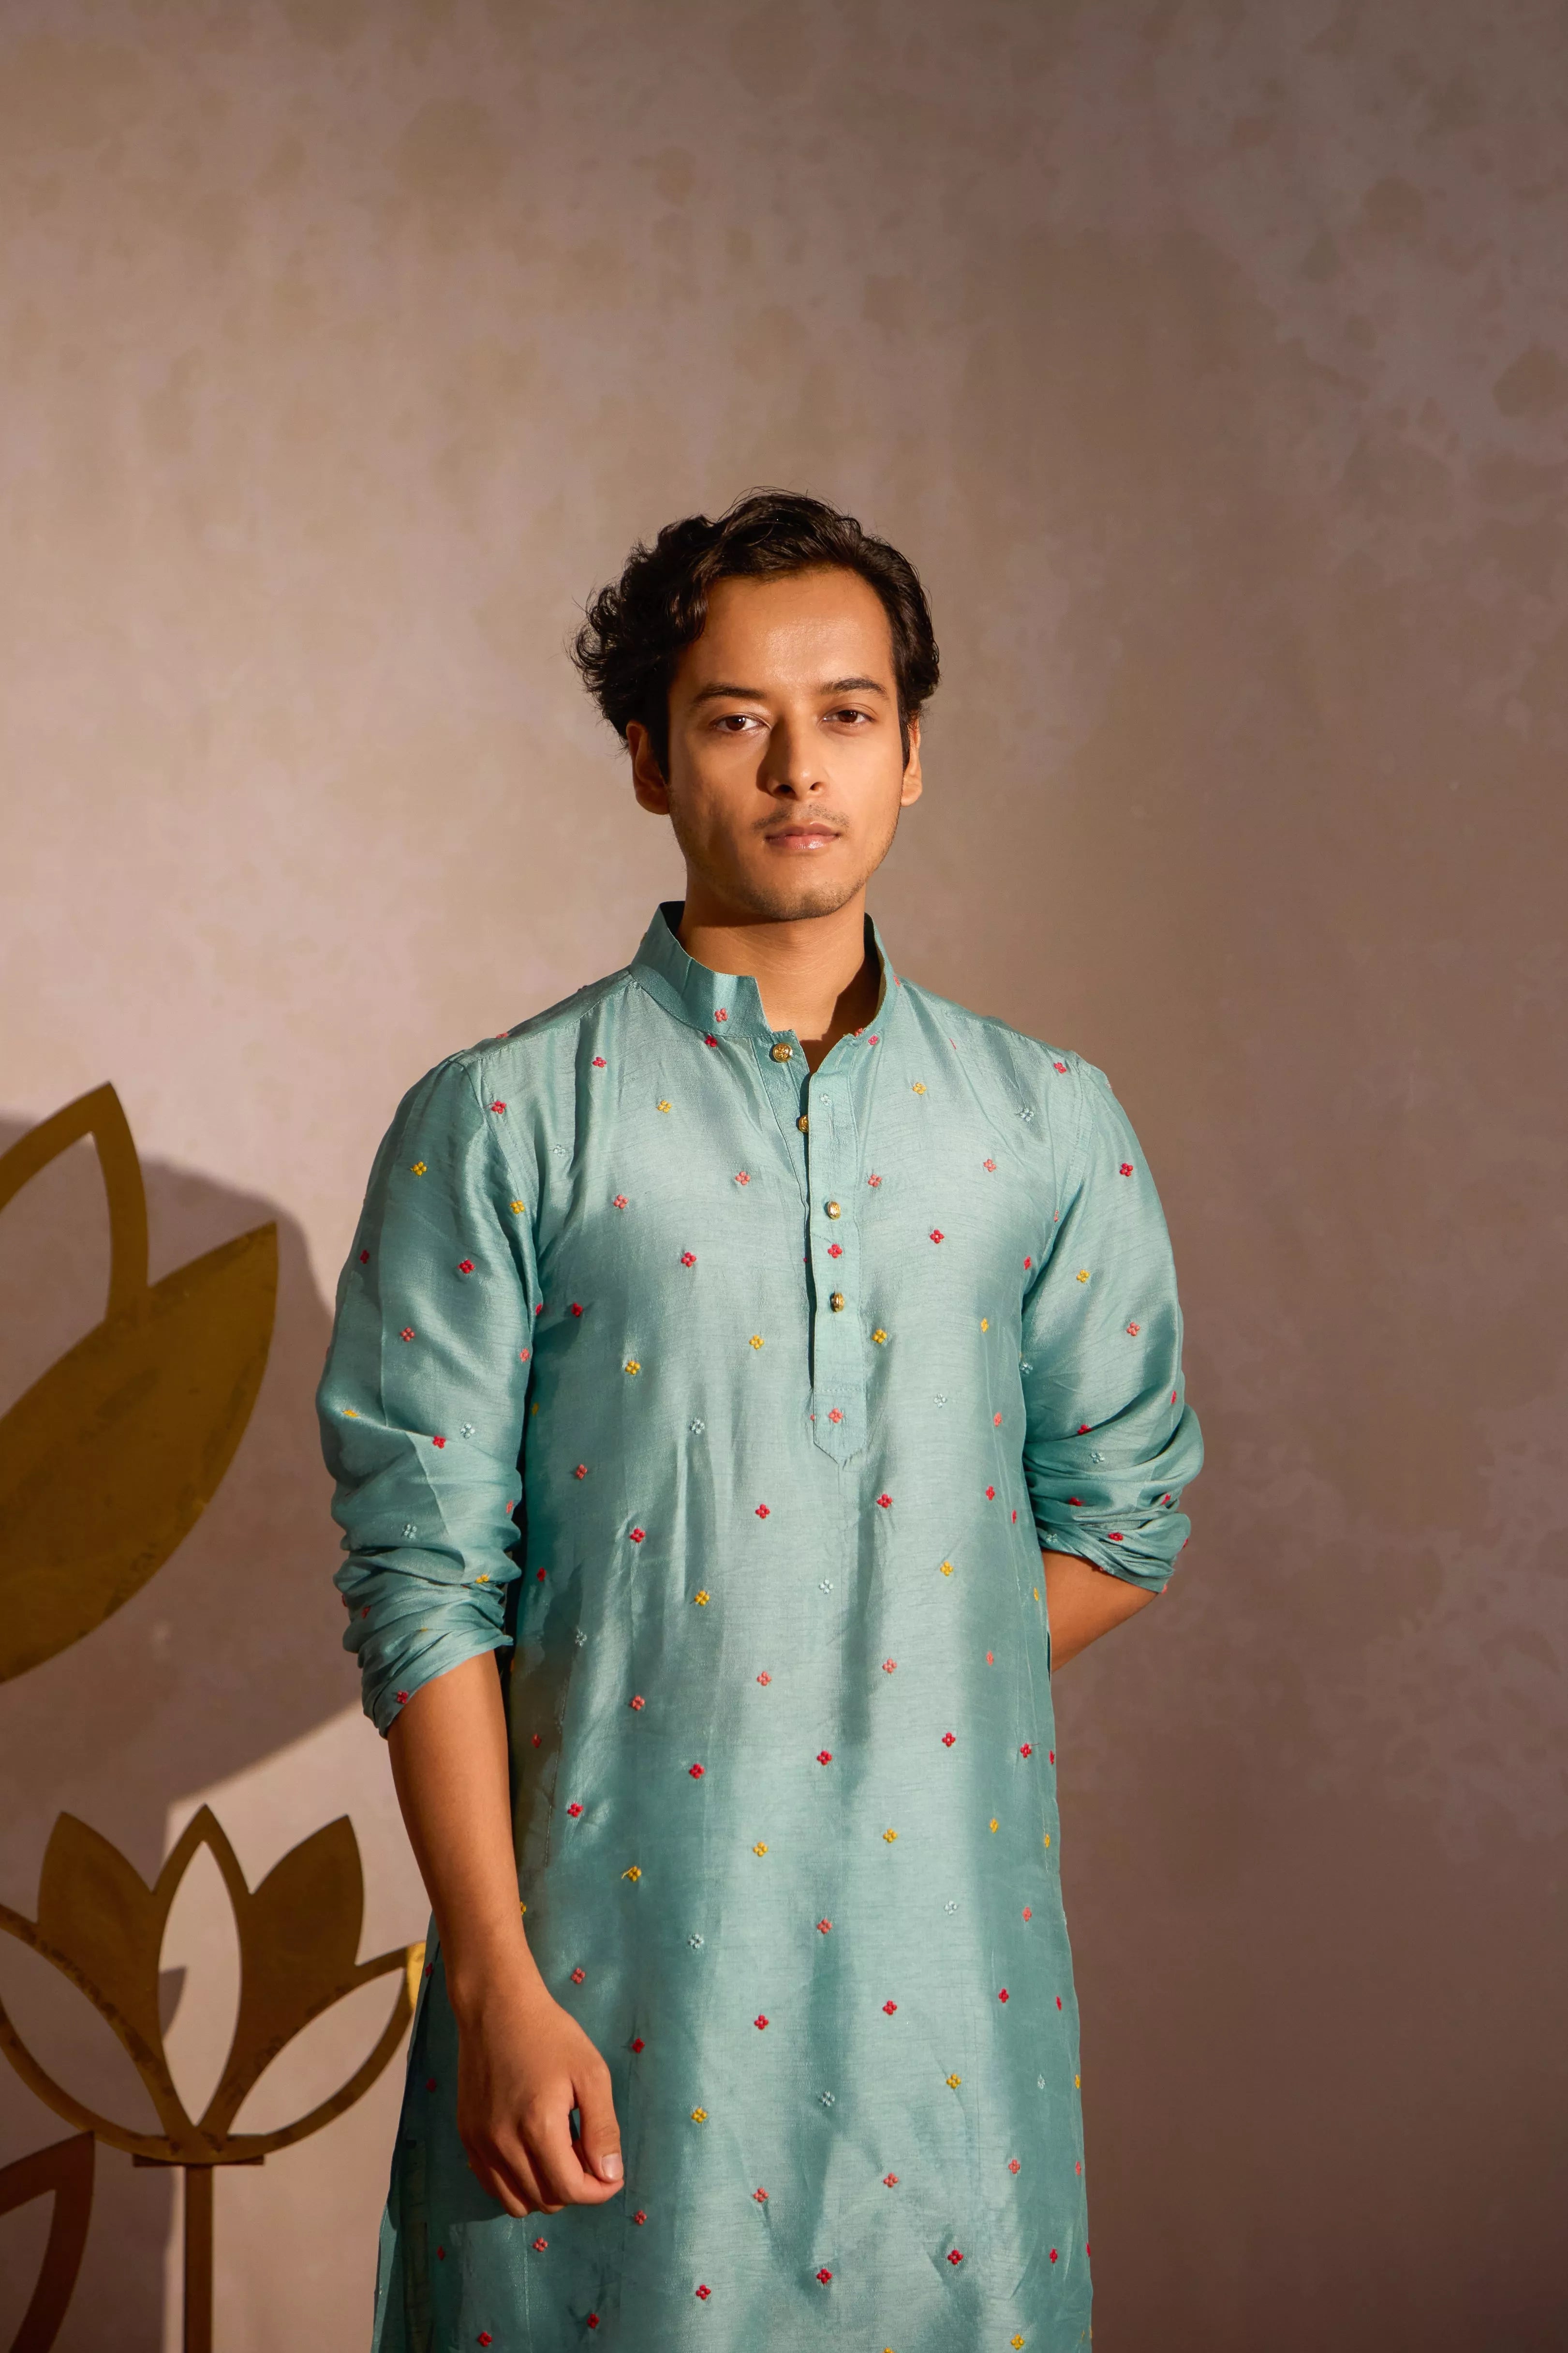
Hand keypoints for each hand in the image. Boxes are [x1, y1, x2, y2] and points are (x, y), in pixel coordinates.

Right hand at [454, 1977, 623, 2215]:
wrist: (497, 2008)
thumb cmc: (551, 2035)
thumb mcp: (591, 2073)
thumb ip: (602, 2129)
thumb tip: (611, 2177)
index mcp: (538, 2127)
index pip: (570, 2190)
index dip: (599, 2190)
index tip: (612, 2174)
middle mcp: (503, 2144)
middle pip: (546, 2200)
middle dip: (575, 2188)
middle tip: (586, 2154)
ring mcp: (479, 2144)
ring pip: (517, 2202)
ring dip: (546, 2191)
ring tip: (560, 2155)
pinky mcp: (467, 2138)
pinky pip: (493, 2186)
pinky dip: (517, 2184)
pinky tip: (531, 2153)